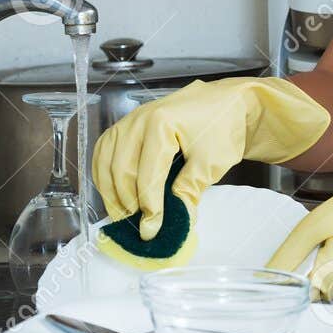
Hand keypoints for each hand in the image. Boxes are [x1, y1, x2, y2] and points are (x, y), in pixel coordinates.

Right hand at [92, 76, 330, 239]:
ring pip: (106, 162)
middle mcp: (139, 119)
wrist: (228, 103)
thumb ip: (189, 191)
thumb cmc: (224, 127)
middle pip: (121, 170)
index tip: (151, 230)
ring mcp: (130, 119)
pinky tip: (112, 191)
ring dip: (111, 192)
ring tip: (124, 214)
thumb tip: (175, 222)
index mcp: (161, 124)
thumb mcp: (211, 162)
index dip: (148, 207)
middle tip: (137, 225)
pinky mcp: (127, 124)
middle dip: (128, 203)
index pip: (147, 175)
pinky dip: (103, 174)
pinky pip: (104, 152)